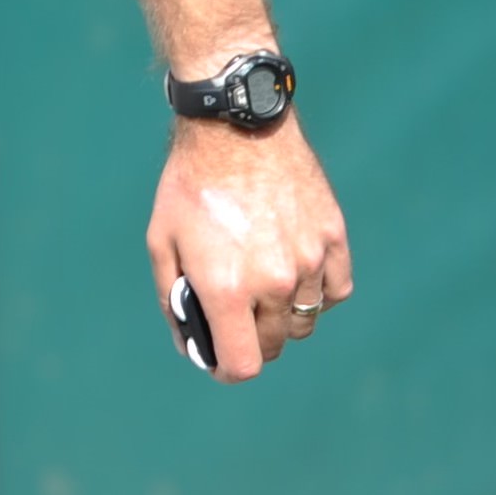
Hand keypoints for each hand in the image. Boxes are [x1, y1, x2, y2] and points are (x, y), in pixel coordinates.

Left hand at [146, 116, 349, 378]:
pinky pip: (334, 291)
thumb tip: (194, 346)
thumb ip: (175, 299)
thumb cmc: (189, 185)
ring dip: (281, 315)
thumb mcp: (161, 240)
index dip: (227, 368)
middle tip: (233, 315)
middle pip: (273, 345)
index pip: (243, 364)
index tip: (219, 360)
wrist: (234, 126)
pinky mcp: (333, 239)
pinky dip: (316, 292)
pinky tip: (293, 271)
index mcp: (226, 286)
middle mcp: (274, 281)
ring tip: (258, 283)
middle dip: (249, 339)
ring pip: (304, 321)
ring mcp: (310, 261)